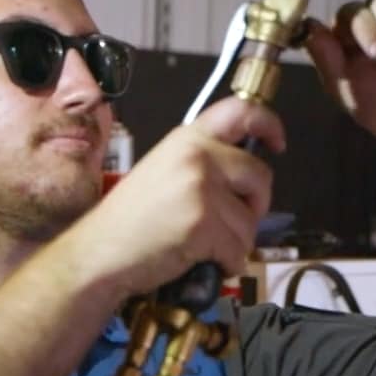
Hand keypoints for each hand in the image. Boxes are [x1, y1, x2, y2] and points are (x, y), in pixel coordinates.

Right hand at [66, 98, 283, 297]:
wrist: (98, 254)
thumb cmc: (128, 222)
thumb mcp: (163, 171)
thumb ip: (202, 163)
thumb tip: (245, 176)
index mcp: (186, 138)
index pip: (241, 112)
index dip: (268, 124)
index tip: (277, 143)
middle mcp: (196, 155)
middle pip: (259, 174)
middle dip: (255, 205)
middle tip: (230, 222)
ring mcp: (201, 188)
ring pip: (251, 220)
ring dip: (235, 242)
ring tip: (202, 245)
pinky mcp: (204, 223)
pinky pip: (239, 249)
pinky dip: (226, 263)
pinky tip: (199, 260)